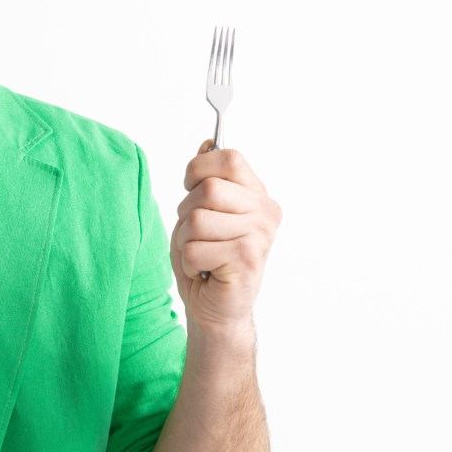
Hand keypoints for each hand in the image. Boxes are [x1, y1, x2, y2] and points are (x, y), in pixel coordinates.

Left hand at [170, 139, 280, 333]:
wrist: (214, 308)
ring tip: (201, 254)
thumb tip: (208, 143)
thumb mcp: (200, 210)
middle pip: (209, 189)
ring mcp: (260, 235)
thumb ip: (207, 177)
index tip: (191, 187)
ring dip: (186, 240)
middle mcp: (266, 211)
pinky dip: (189, 262)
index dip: (198, 169)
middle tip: (196, 234)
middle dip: (187, 212)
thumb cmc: (206, 259)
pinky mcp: (247, 259)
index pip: (229, 157)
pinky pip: (195, 248)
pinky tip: (205, 270)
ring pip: (197, 219)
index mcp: (257, 194)